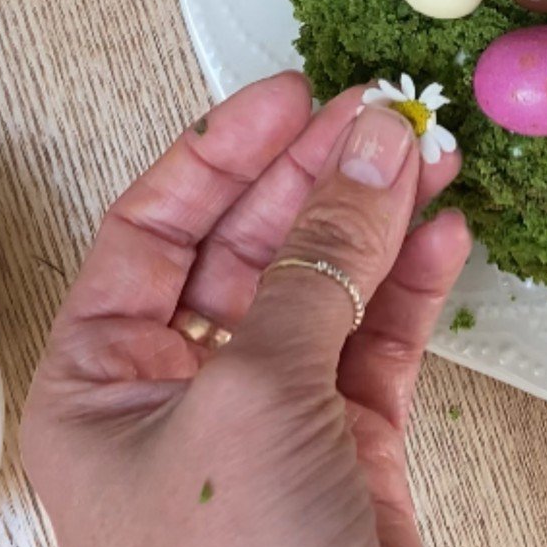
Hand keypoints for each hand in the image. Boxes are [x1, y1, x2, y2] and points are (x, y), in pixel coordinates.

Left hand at [23, 74, 469, 546]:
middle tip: (385, 113)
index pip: (154, 229)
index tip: (293, 93)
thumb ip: (317, 265)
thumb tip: (373, 146)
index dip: (222, 152)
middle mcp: (179, 394)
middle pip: (249, 247)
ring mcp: (269, 422)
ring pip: (325, 289)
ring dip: (380, 221)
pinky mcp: (348, 453)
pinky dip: (415, 288)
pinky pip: (380, 345)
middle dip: (318, 176)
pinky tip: (444, 237)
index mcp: (101, 383)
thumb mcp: (256, 398)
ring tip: (433, 155)